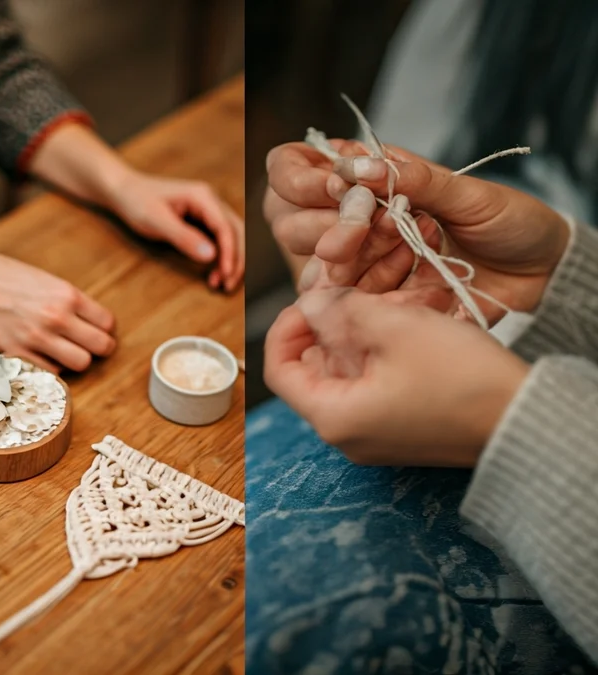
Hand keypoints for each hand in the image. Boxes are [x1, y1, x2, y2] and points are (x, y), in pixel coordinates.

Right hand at [0, 249, 116, 372]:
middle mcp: (56, 317)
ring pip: (80, 364)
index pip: (107, 322)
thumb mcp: (44, 278)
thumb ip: (67, 299)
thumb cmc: (2, 275)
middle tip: (89, 346)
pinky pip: (51, 373)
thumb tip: (88, 319)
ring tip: (65, 352)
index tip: (97, 329)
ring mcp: (38, 339)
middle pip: (101, 346)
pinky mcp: (19, 354)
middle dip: (99, 348)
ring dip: (76, 360)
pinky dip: (51, 367)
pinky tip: (43, 356)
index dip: (105, 328)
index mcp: (66, 294)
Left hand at [110, 171, 243, 290]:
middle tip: (227, 285)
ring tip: (221, 283)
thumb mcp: (156, 221)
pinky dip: (221, 257)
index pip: (226, 227)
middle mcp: (210, 201)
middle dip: (236, 260)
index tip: (226, 275)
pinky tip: (213, 273)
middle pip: (236, 232)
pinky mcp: (201, 219)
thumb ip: (184, 237)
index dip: (230, 253)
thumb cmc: (137, 201)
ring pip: (231, 237)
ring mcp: (208, 210)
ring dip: (230, 260)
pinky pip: (219, 239)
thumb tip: (211, 256)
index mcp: (203, 197)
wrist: (124, 191)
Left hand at [264, 288, 529, 465]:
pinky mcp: (400, 429)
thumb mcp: (394, 328)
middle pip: (312, 369)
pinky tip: (405, 326)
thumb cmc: (462, 379)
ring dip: (357, 335)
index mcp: (332, 418)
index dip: (286, 326)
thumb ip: (340, 311)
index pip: (278, 370)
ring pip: (345, 372)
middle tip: (353, 293)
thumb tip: (308, 301)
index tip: (310, 298)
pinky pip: (372, 384)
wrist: (527, 420)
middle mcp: (345, 435)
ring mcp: (373, 436)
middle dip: (328, 326)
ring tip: (387, 305)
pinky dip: (379, 352)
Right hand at [266, 140, 569, 321]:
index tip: (336, 186)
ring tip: (421, 245)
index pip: (290, 170)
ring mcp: (359, 263)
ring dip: (366, 259)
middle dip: (330, 229)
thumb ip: (415, 179)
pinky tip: (422, 280)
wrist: (539, 273)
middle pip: (291, 225)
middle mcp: (350, 219)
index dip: (300, 180)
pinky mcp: (374, 302)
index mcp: (365, 178)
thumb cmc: (507, 221)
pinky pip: (352, 303)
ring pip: (319, 268)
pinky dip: (385, 292)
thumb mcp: (468, 192)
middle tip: (377, 226)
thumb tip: (362, 167)